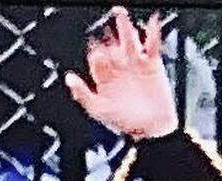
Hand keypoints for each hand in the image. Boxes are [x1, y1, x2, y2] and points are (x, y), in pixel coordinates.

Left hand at [65, 7, 177, 138]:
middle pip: (111, 45)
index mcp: (103, 77)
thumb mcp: (98, 109)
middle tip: (102, 21)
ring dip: (124, 26)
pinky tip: (151, 21)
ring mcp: (134, 64)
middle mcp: (118, 68)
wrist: (151, 126)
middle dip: (106, 35)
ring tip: (119, 12)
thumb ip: (82, 93)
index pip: (96, 59)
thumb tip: (68, 77)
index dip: (95, 53)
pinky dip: (152, 32)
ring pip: (129, 41)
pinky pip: (152, 45)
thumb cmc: (124, 121)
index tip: (96, 53)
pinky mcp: (151, 64)